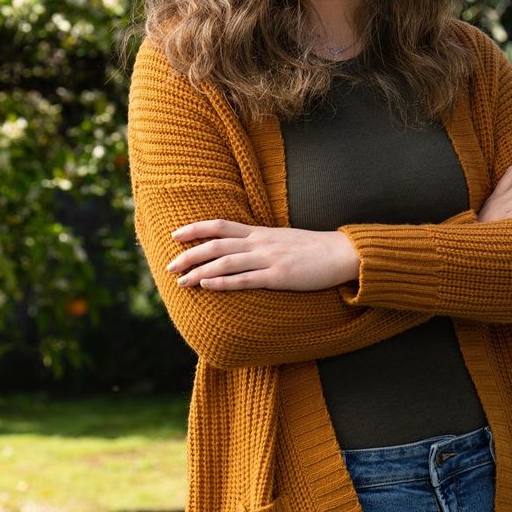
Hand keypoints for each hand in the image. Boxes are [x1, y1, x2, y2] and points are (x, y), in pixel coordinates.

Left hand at [166, 220, 359, 291]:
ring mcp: (269, 258)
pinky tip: (207, 286)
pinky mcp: (278, 276)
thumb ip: (262, 242)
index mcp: (261, 232)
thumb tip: (241, 249)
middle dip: (189, 254)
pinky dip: (222, 282)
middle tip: (169, 265)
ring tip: (181, 281)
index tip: (175, 235)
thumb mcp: (283, 239)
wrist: (341, 254)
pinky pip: (245, 279)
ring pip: (225, 262)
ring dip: (199, 270)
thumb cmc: (313, 249)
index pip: (220, 225)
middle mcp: (260, 242)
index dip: (195, 229)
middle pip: (216, 244)